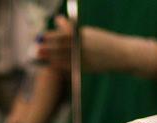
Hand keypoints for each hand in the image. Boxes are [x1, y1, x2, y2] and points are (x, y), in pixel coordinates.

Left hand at [37, 16, 156, 75]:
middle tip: (35, 48)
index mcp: (83, 36)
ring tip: (39, 56)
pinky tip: (51, 64)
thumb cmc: (102, 42)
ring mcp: (83, 59)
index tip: (41, 36)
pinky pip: (68, 67)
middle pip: (60, 48)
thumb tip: (58, 20)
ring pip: (62, 59)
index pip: (63, 35)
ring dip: (49, 58)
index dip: (50, 37)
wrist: (121, 55)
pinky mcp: (85, 69)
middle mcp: (82, 47)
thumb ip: (72, 29)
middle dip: (47, 49)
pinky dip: (58, 65)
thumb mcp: (89, 33)